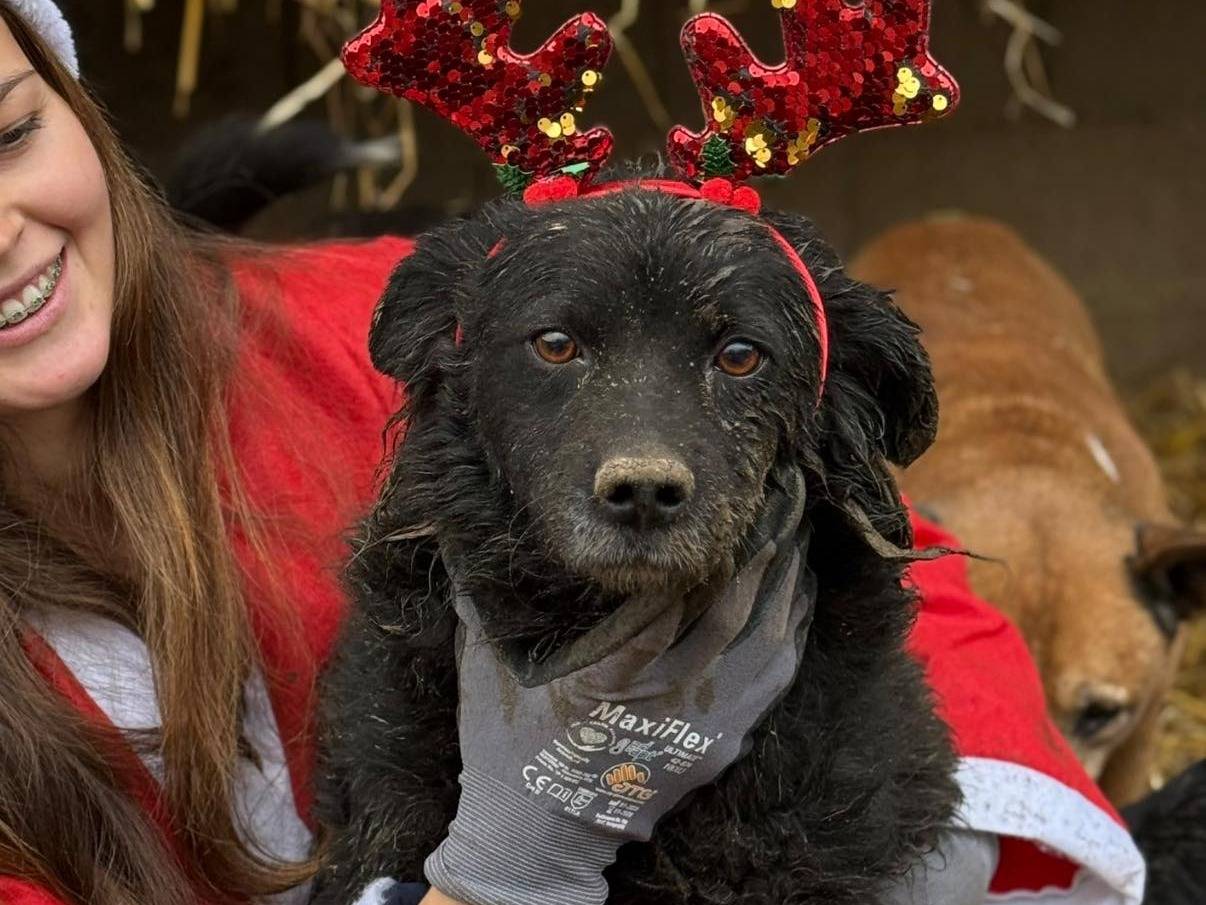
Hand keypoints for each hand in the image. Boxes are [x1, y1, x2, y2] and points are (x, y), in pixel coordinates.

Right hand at [425, 467, 815, 904]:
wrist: (537, 838)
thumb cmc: (506, 745)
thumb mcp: (486, 668)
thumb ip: (482, 600)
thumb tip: (461, 538)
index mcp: (603, 677)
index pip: (665, 596)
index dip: (703, 542)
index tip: (724, 494)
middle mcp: (662, 701)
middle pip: (730, 607)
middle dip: (762, 540)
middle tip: (782, 486)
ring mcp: (700, 727)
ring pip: (764, 638)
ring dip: (786, 576)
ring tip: (798, 522)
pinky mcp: (721, 743)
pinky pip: (774, 676)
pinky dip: (791, 626)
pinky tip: (797, 589)